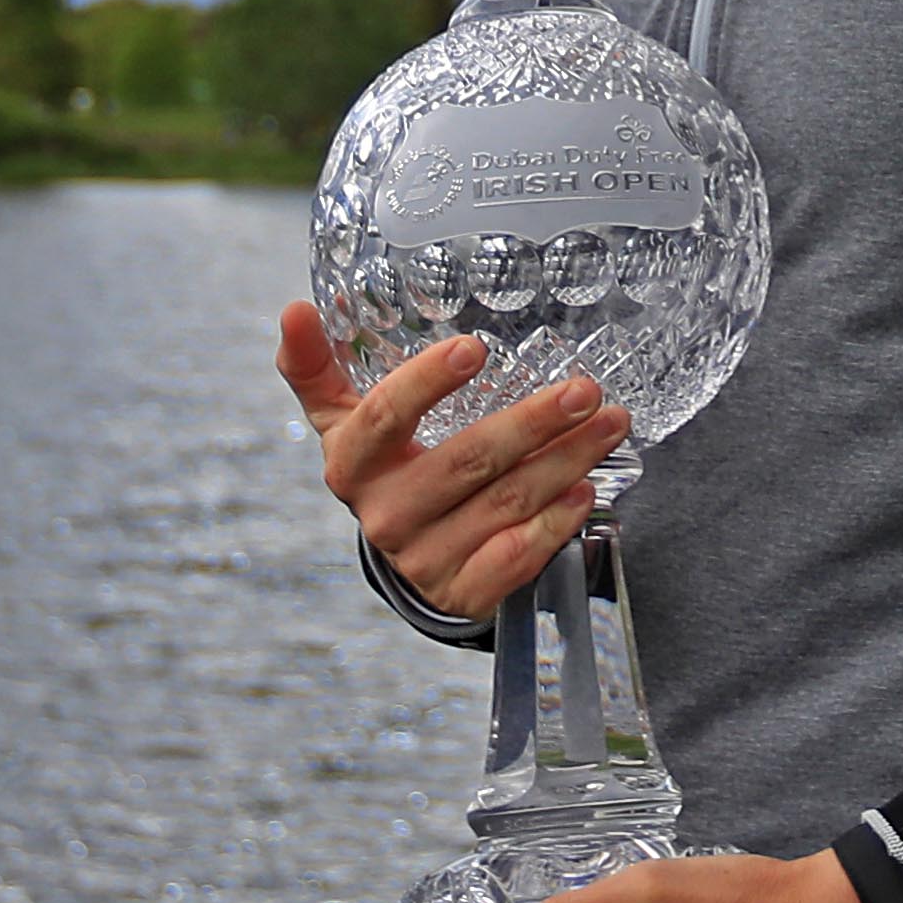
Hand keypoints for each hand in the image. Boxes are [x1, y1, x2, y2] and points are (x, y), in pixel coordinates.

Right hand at [277, 305, 629, 620]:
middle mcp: (383, 514)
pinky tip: (585, 492)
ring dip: (565, 462)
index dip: (427, 382)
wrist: (408, 552)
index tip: (476, 347)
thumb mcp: (344, 418)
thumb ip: (315, 366)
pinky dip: (555, 525)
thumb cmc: (385, 465)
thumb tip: (293, 309)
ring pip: (505, 504)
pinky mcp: (460, 593)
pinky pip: (514, 559)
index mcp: (351, 463)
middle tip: (585, 390)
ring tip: (609, 425)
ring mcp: (422, 559)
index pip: (385, 417)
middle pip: (467, 460)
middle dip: (533, 421)